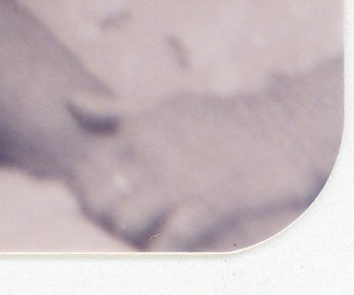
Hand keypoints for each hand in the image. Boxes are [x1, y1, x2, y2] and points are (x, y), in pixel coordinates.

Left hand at [65, 88, 333, 249]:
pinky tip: (173, 252)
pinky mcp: (210, 202)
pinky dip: (167, 250)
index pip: (85, 169)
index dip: (88, 193)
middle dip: (103, 220)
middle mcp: (148, 153)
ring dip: (132, 238)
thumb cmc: (222, 118)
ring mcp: (178, 178)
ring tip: (146, 243)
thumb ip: (116, 109)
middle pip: (97, 200)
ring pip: (126, 221)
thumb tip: (69, 101)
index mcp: (135, 130)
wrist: (284, 127)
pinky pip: (171, 238)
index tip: (104, 206)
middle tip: (122, 231)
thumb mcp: (164, 104)